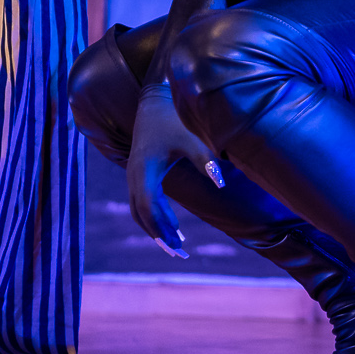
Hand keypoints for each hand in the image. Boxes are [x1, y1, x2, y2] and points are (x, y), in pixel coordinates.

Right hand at [126, 82, 225, 258]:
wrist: (155, 100)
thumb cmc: (175, 119)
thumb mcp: (192, 138)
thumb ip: (206, 160)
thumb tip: (222, 182)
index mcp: (144, 169)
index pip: (148, 207)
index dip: (161, 227)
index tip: (177, 245)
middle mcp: (133, 174)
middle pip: (141, 214)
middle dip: (158, 234)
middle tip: (179, 253)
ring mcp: (133, 174)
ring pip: (139, 210)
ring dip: (155, 228)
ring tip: (177, 244)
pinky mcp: (138, 172)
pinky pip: (141, 201)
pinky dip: (154, 216)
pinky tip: (172, 225)